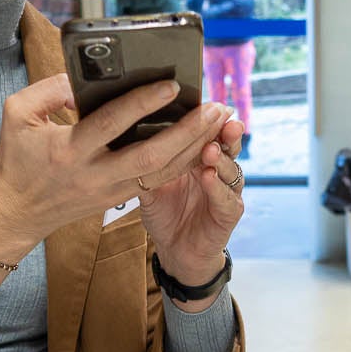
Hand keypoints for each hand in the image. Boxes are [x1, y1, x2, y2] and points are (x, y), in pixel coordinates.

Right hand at [0, 76, 229, 256]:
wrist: (15, 211)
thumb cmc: (16, 156)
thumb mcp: (17, 113)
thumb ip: (49, 90)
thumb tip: (86, 79)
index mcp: (69, 150)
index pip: (111, 124)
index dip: (142, 103)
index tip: (172, 84)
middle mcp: (94, 174)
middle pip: (150, 156)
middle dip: (187, 132)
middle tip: (214, 107)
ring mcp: (110, 191)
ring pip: (162, 173)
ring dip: (194, 147)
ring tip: (218, 120)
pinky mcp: (118, 199)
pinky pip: (158, 180)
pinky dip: (184, 161)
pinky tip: (203, 142)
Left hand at [141, 112, 246, 297]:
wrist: (176, 250)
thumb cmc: (165, 211)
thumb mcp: (149, 183)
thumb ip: (145, 160)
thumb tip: (120, 131)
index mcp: (200, 158)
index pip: (208, 132)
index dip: (207, 118)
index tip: (203, 101)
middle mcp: (217, 170)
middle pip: (227, 145)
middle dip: (225, 130)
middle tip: (221, 115)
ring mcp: (226, 191)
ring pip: (231, 169)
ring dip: (222, 157)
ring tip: (210, 148)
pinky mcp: (229, 214)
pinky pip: (227, 200)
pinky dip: (218, 188)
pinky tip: (210, 176)